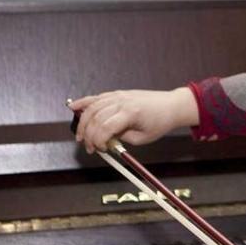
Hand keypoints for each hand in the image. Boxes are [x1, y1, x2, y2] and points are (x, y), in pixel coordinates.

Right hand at [68, 87, 197, 152]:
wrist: (171, 106)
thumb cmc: (160, 122)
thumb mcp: (143, 138)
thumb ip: (122, 139)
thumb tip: (105, 141)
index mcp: (131, 113)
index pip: (105, 128)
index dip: (98, 141)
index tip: (100, 150)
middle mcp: (122, 102)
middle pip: (95, 118)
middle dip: (88, 135)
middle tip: (89, 147)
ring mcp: (119, 96)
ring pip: (92, 107)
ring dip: (83, 122)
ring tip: (81, 136)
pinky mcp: (117, 94)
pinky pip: (96, 97)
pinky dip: (83, 102)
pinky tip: (73, 108)